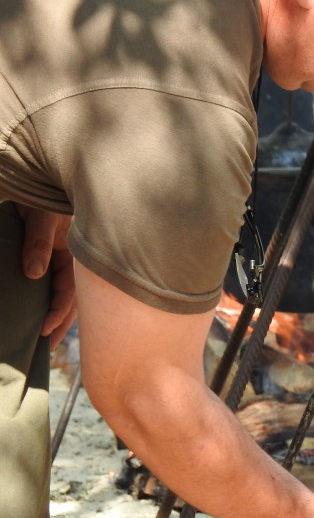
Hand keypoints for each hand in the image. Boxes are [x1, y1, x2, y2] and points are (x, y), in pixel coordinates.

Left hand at [17, 204, 75, 348]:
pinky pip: (53, 280)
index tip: (44, 332)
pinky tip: (42, 307)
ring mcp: (61, 256)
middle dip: (59, 323)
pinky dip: (48, 297)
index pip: (71, 294)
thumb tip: (33, 273)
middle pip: (69, 298)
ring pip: (62, 291)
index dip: (58, 314)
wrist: (39, 171)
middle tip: (46, 346)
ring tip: (45, 336)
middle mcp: (71, 259)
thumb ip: (38, 242)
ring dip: (55, 312)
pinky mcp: (51, 251)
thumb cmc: (46, 191)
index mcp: (76, 254)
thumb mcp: (42, 215)